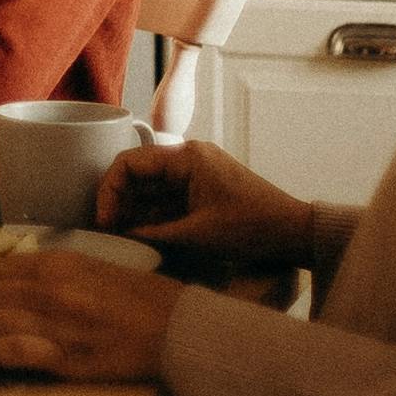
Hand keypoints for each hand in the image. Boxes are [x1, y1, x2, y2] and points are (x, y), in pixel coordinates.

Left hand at [0, 249, 190, 382]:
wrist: (180, 330)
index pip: (6, 270)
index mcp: (65, 264)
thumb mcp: (101, 269)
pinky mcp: (70, 359)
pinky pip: (19, 351)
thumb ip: (64, 272)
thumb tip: (27, 282)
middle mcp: (56, 289)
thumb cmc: (147, 299)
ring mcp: (61, 325)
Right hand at [94, 140, 314, 275]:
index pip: (130, 162)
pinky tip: (140, 236)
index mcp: (186, 157)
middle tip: (106, 233)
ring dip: (134, 211)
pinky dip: (152, 216)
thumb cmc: (252, 227)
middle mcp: (188, 158)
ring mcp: (196, 173)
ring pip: (150, 188)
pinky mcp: (202, 189)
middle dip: (118, 202)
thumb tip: (121, 237)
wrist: (293, 231)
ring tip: (118, 238)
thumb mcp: (198, 234)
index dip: (109, 190)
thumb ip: (154, 234)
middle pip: (138, 174)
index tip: (102, 221)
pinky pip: (167, 198)